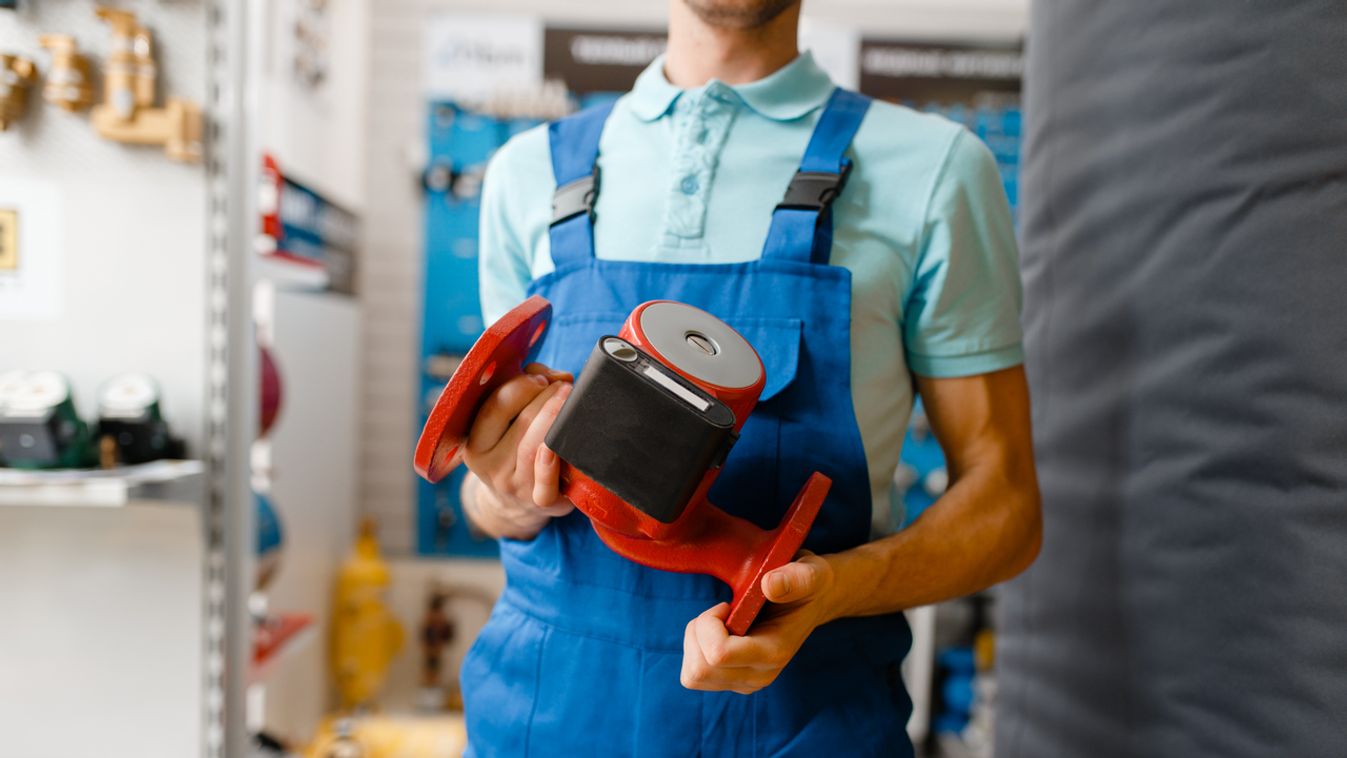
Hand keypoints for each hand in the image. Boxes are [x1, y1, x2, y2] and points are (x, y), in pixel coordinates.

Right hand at [461, 363, 573, 539]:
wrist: (519, 503)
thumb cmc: (516, 449)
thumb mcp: (508, 421)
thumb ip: (525, 389)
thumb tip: (554, 377)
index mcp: (475, 444)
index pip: (494, 407)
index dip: (521, 387)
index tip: (540, 379)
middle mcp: (490, 467)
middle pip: (521, 422)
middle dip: (546, 397)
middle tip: (563, 387)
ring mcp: (515, 486)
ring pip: (534, 445)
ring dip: (556, 416)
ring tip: (570, 400)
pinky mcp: (539, 502)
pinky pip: (545, 481)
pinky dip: (552, 460)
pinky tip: (559, 442)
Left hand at [680, 552, 838, 694]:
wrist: (815, 601)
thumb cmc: (808, 585)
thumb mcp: (808, 574)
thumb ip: (794, 579)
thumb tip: (769, 585)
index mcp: (773, 653)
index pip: (718, 654)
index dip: (709, 623)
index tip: (727, 605)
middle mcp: (759, 676)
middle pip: (699, 670)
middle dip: (698, 633)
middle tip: (720, 613)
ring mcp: (745, 682)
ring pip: (693, 676)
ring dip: (695, 642)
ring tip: (718, 623)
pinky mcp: (734, 682)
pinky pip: (695, 676)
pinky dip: (696, 651)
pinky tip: (717, 634)